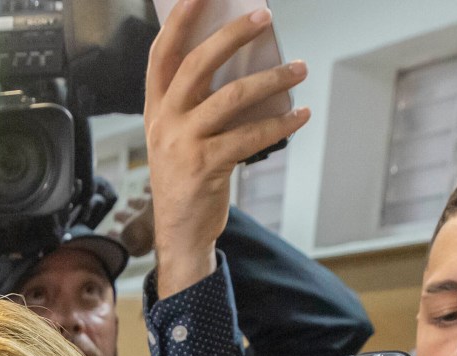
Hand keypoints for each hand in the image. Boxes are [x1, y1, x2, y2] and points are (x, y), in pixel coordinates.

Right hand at [144, 0, 310, 295]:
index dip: (179, 21)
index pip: (162, 54)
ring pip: (232, 97)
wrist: (179, 232)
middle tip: (264, 17)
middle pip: (197, 64)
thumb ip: (200, 102)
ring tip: (299, 68)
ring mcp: (182, 144)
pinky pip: (250, 136)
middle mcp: (164, 122)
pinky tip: (300, 114)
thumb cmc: (186, 177)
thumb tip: (246, 63)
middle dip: (233, 35)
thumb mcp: (180, 135)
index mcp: (155, 109)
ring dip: (272, 79)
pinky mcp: (206, 167)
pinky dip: (281, 123)